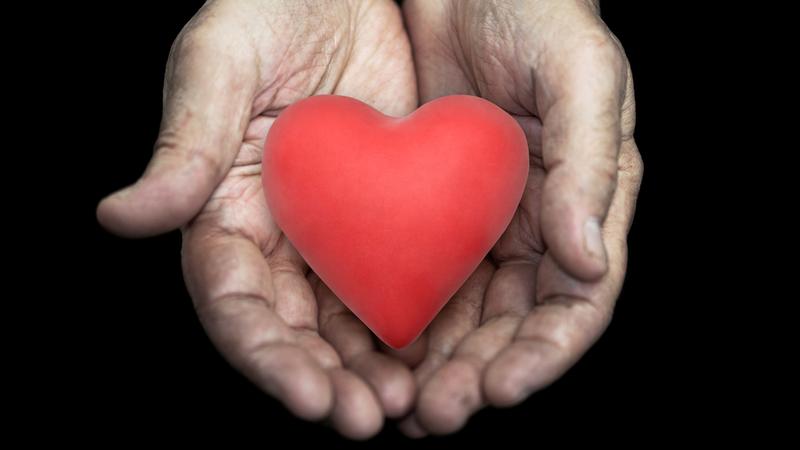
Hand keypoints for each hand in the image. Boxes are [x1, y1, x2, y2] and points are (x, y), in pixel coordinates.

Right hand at [96, 0, 417, 438]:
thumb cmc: (268, 7)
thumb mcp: (220, 62)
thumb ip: (185, 144)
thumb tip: (120, 218)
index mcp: (225, 210)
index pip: (234, 304)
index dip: (267, 357)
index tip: (312, 397)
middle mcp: (277, 234)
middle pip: (292, 330)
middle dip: (326, 380)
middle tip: (367, 419)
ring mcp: (332, 229)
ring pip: (346, 320)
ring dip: (373, 368)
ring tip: (409, 404)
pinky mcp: (387, 213)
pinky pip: (398, 278)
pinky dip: (418, 321)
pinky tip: (443, 351)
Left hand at [398, 0, 642, 435]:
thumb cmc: (535, 11)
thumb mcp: (582, 72)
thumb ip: (592, 166)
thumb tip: (589, 262)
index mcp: (586, 203)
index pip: (576, 304)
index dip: (544, 355)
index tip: (500, 389)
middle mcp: (537, 224)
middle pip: (515, 326)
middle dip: (481, 373)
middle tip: (437, 412)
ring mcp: (483, 220)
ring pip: (467, 316)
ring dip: (440, 364)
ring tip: (403, 403)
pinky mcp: (431, 207)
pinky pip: (421, 276)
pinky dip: (406, 317)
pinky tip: (376, 346)